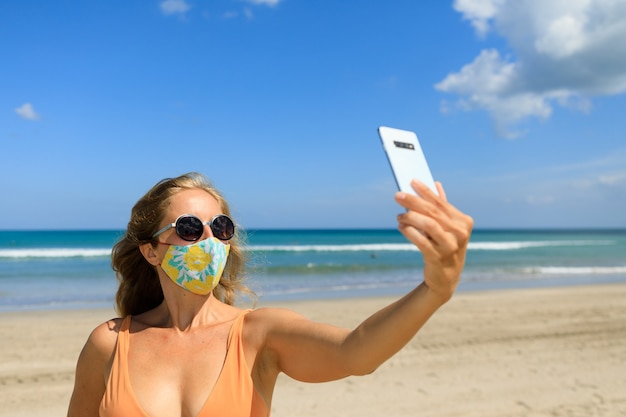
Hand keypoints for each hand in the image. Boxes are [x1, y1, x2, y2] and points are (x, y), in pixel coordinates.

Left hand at [395, 180, 472, 302]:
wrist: (447, 277)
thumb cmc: (445, 246)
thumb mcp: (448, 227)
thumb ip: (442, 207)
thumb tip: (436, 184)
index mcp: (464, 221)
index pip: (441, 202)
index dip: (425, 191)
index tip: (411, 181)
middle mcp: (460, 232)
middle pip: (433, 212)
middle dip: (414, 201)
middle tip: (398, 196)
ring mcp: (451, 246)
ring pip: (429, 225)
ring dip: (411, 217)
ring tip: (399, 215)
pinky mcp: (439, 257)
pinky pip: (421, 241)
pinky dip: (410, 232)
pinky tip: (401, 227)